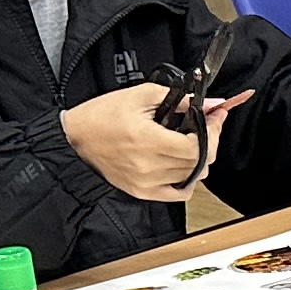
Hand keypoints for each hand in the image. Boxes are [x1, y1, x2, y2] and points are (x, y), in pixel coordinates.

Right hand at [65, 83, 243, 201]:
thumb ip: (179, 99)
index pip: (198, 146)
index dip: (213, 130)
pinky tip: (184, 164)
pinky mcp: (141, 191)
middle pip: (200, 162)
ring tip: (194, 141)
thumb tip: (207, 103)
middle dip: (211, 141)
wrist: (74, 138)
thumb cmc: (101, 115)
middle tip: (209, 125)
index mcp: (148, 140)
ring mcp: (145, 182)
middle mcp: (148, 166)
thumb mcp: (141, 95)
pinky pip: (178, 193)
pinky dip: (188, 180)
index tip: (216, 117)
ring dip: (200, 158)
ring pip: (192, 177)